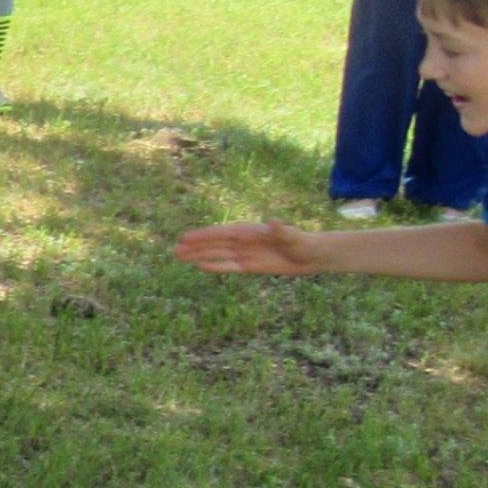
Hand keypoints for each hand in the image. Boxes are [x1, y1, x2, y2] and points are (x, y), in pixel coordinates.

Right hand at [172, 220, 325, 276]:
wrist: (314, 255)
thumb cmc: (305, 244)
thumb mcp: (295, 238)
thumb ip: (283, 231)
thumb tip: (275, 221)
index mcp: (251, 232)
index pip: (223, 234)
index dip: (204, 236)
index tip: (186, 238)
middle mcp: (245, 242)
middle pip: (215, 244)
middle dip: (196, 247)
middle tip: (174, 250)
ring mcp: (246, 253)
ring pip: (218, 255)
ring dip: (200, 256)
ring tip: (180, 257)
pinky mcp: (250, 265)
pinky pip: (228, 266)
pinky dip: (214, 266)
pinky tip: (200, 266)